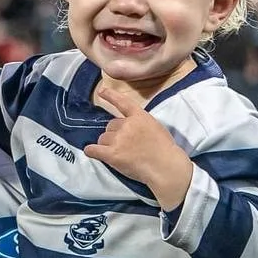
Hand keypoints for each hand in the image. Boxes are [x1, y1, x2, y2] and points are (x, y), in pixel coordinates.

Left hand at [86, 80, 193, 209]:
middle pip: (110, 126)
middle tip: (125, 146)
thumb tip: (127, 128)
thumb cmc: (164, 149)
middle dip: (114, 134)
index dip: (110, 96)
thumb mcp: (155, 127)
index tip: (101, 91)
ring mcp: (119, 140)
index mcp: (139, 116)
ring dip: (107, 145)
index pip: (122, 102)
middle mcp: (127, 125)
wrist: (166, 167)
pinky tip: (91, 152)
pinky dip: (91, 151)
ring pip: (103, 139)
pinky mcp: (112, 155)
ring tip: (119, 154)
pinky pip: (94, 150)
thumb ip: (140, 123)